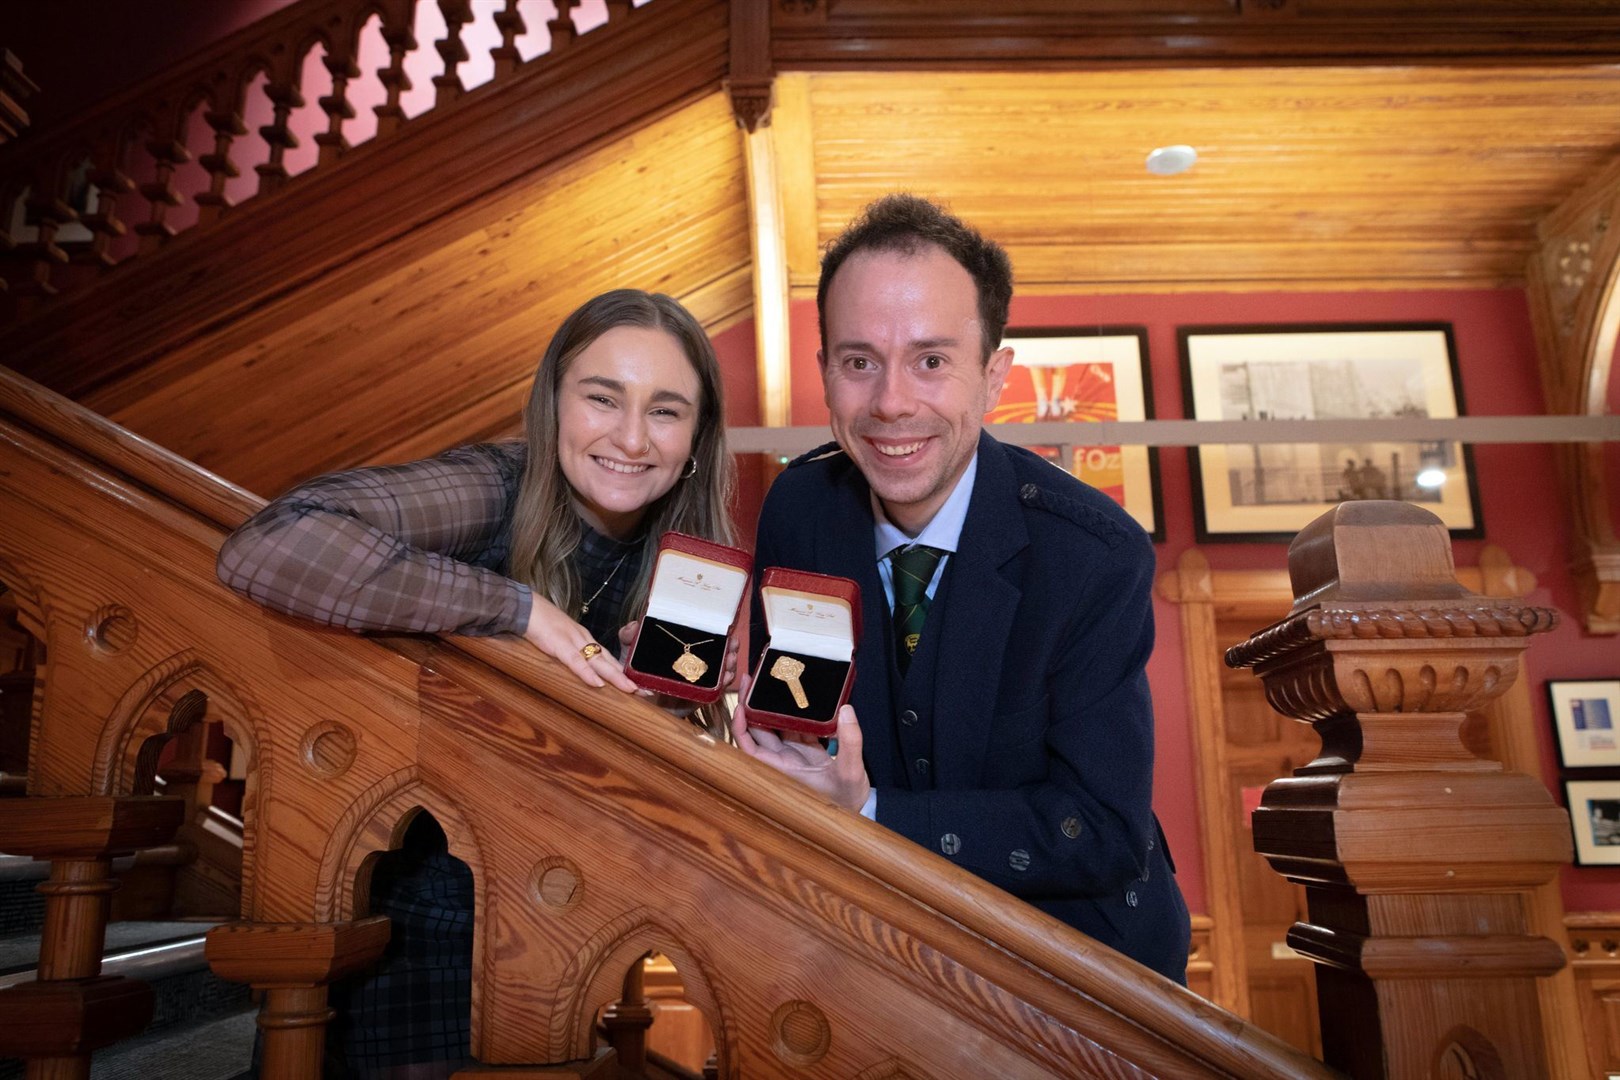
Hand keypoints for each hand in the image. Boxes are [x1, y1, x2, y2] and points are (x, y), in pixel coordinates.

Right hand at [523, 596, 636, 691]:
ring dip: (615, 677)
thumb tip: (579, 673)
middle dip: (627, 678)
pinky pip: (575, 661)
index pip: (609, 659)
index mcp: (585, 640)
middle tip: (645, 692)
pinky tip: (598, 684)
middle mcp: (584, 640)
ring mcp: (573, 641)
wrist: (526, 607)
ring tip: (631, 690)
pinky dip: (587, 673)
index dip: (623, 673)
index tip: (638, 686)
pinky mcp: (559, 644)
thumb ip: (571, 655)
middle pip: (609, 661)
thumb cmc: (542, 624)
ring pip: (599, 661)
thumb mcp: (560, 642)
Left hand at [620, 620, 739, 686]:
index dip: (719, 635)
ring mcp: (699, 679)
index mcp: (683, 649)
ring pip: (720, 670)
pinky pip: (715, 689)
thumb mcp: (631, 651)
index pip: (706, 638)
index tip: (728, 633)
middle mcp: (695, 662)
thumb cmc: (637, 673)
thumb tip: (634, 625)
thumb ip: (629, 636)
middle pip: (719, 653)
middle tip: (733, 646)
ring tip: (730, 662)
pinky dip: (723, 683)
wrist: (637, 701)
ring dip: (729, 665)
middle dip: (729, 649)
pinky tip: (726, 677)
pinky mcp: (700, 696)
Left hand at [731, 676, 870, 811]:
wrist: (857, 812)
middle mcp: (783, 762)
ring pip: (776, 727)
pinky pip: (796, 728)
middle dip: (752, 706)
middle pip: (758, 732)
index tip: (741, 705)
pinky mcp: (808, 752)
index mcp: (783, 770)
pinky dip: (796, 713)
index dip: (741, 728)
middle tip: (752, 679)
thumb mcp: (852, 773)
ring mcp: (795, 756)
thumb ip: (851, 742)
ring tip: (770, 681)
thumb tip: (846, 710)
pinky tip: (797, 696)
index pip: (750, 748)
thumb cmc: (847, 801)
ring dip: (772, 707)